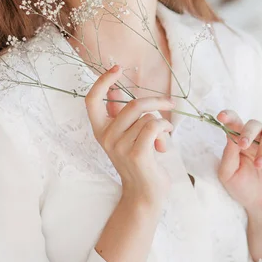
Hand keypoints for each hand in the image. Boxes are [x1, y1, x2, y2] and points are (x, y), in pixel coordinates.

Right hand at [85, 65, 174, 205]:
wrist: (144, 193)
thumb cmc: (139, 160)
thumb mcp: (126, 136)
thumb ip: (121, 116)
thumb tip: (114, 91)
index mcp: (100, 130)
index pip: (92, 100)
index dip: (102, 81)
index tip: (117, 68)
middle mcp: (106, 138)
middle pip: (133, 105)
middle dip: (156, 102)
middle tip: (169, 103)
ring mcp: (120, 147)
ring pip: (147, 118)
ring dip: (162, 123)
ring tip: (163, 136)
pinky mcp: (136, 154)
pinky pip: (154, 127)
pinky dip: (165, 128)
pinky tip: (165, 140)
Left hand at [216, 109, 261, 217]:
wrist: (260, 208)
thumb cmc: (242, 189)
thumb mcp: (228, 174)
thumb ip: (228, 154)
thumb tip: (231, 135)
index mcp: (241, 142)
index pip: (235, 123)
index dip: (229, 116)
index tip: (221, 116)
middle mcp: (258, 141)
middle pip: (255, 123)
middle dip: (248, 131)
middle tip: (242, 145)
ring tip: (259, 165)